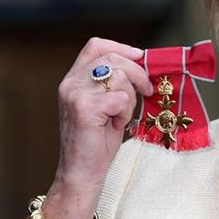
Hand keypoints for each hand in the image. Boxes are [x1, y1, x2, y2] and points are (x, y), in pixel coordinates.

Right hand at [54, 37, 153, 190]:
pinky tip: (116, 124)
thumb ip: (114, 82)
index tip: (140, 56)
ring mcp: (76, 94)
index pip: (95, 46)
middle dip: (138, 73)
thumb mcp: (105, 104)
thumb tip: (141, 63)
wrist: (82, 172)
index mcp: (73, 79)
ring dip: (129, 98)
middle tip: (147, 90)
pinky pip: (120, 98)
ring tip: (120, 116)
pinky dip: (125, 112)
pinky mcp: (85, 108)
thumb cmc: (97, 140)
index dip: (121, 48)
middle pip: (113, 58)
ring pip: (120, 77)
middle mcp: (71, 83)